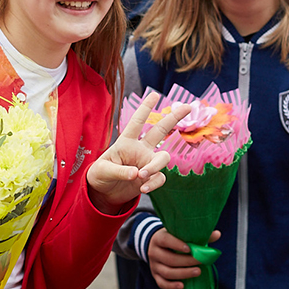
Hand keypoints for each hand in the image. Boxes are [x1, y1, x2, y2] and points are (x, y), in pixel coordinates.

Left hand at [85, 92, 192, 214]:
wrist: (103, 193)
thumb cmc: (100, 175)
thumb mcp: (102, 170)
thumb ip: (119, 171)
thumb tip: (138, 174)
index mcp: (126, 142)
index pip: (137, 122)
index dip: (145, 108)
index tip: (155, 94)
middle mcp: (140, 149)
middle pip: (160, 130)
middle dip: (174, 118)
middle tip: (188, 106)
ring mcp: (147, 162)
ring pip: (163, 157)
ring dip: (155, 166)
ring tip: (142, 176)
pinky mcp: (151, 177)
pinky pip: (160, 177)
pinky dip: (154, 183)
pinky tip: (143, 188)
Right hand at [147, 229, 220, 288]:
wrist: (156, 246)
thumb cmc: (173, 239)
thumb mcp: (180, 234)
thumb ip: (198, 236)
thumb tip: (217, 234)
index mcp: (159, 238)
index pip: (166, 240)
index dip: (176, 244)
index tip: (189, 249)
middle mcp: (154, 252)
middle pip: (169, 259)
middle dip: (186, 261)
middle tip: (201, 262)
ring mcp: (154, 265)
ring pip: (167, 272)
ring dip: (183, 273)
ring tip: (197, 272)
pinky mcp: (155, 276)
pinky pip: (162, 283)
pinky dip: (171, 286)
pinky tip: (182, 286)